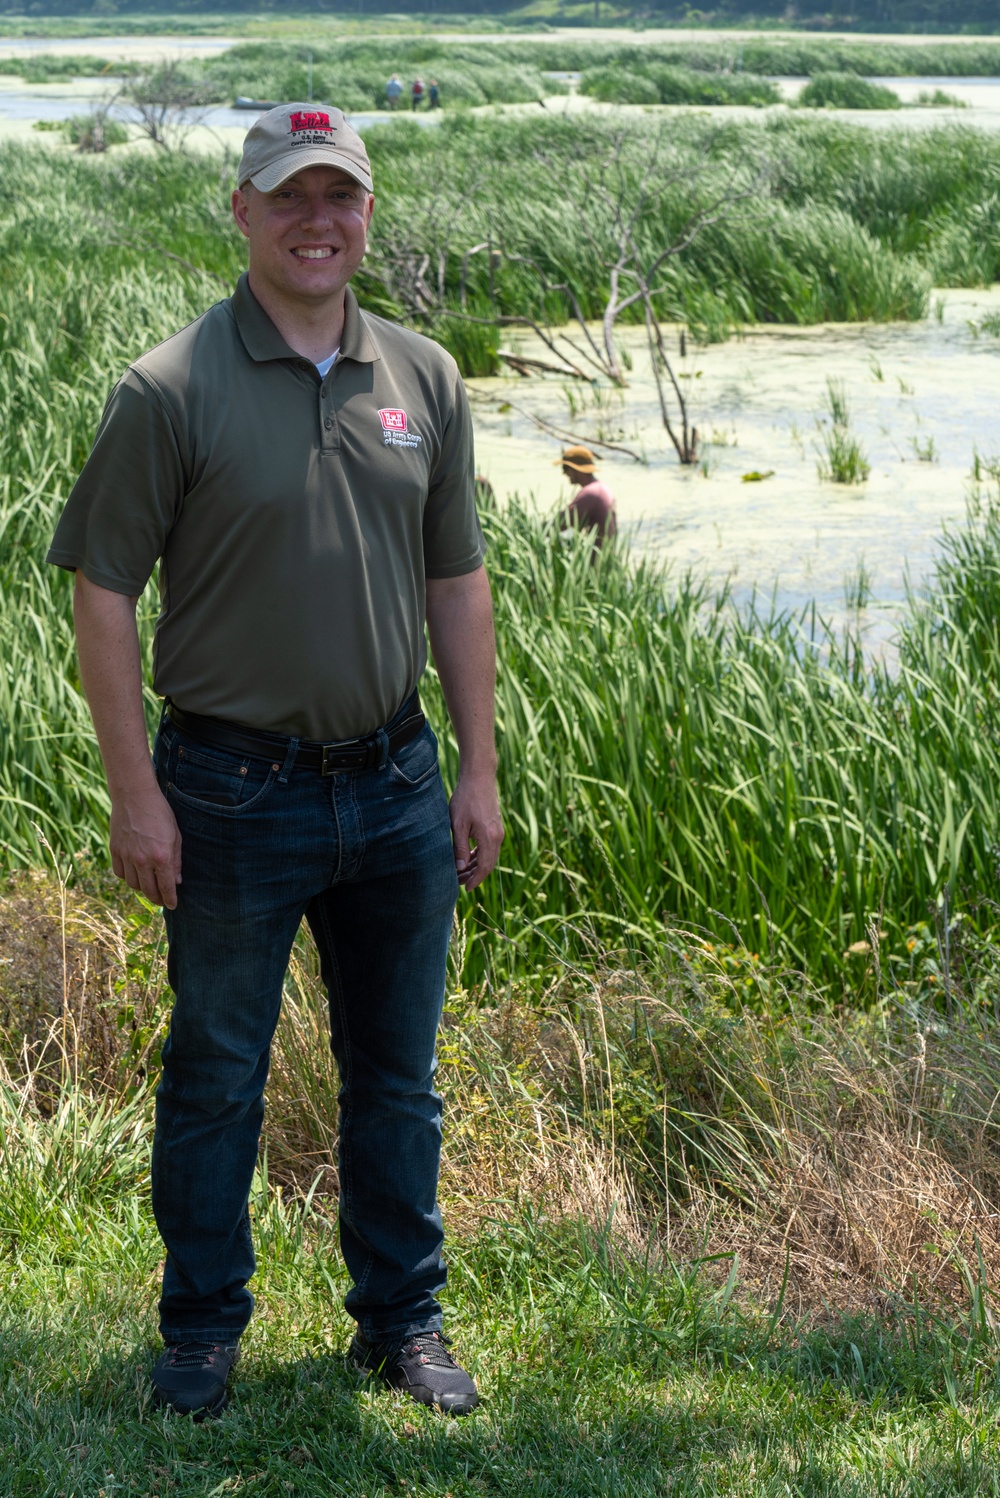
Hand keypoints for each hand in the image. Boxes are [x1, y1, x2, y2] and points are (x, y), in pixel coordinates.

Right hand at [109, 782, 181, 908]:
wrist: (135, 796)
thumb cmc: (160, 813)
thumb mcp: (176, 836)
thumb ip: (176, 860)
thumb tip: (176, 880)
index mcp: (161, 857)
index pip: (166, 887)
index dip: (170, 899)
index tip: (173, 905)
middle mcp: (142, 860)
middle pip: (148, 890)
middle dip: (156, 898)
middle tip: (161, 900)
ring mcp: (127, 856)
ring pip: (133, 884)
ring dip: (142, 888)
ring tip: (148, 885)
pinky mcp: (115, 850)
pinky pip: (120, 873)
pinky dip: (127, 877)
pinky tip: (134, 873)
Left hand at [449, 772, 503, 890]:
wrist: (479, 777)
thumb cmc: (466, 799)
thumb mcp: (458, 825)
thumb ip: (459, 848)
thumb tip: (460, 868)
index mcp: (489, 838)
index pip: (484, 867)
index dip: (475, 880)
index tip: (465, 889)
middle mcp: (498, 837)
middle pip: (488, 864)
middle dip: (474, 875)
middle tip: (459, 883)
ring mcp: (498, 831)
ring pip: (489, 856)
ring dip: (476, 866)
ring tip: (461, 872)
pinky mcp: (495, 826)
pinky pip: (489, 847)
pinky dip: (479, 855)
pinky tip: (468, 858)